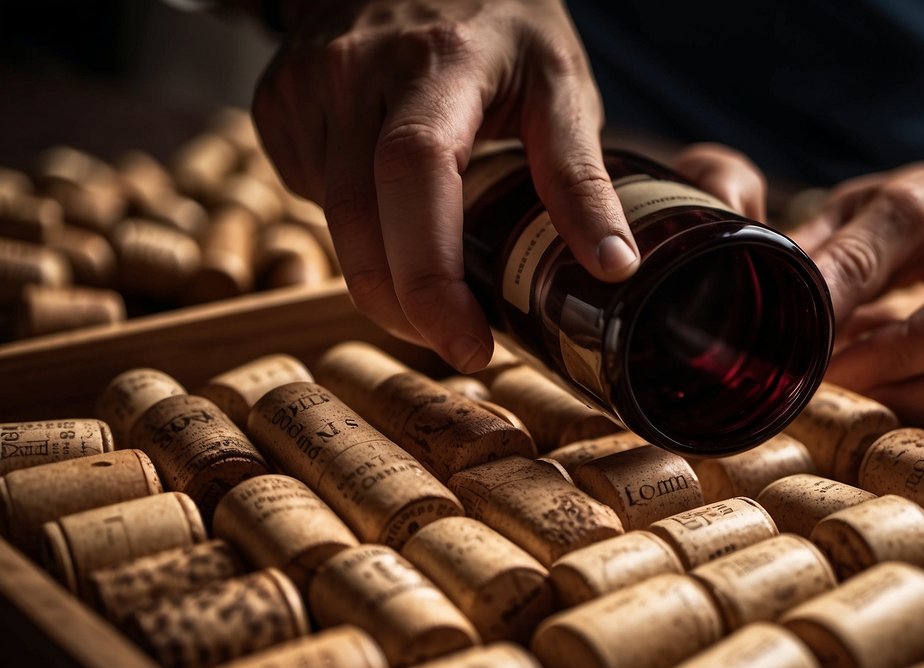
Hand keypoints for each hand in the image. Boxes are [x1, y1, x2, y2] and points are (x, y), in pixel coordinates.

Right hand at [254, 0, 640, 371]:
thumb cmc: (501, 26)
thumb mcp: (559, 84)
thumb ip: (580, 173)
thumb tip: (612, 267)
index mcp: (440, 60)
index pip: (417, 171)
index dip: (433, 274)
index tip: (471, 345)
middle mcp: (357, 67)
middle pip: (356, 217)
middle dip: (405, 305)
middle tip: (461, 346)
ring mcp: (306, 83)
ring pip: (330, 220)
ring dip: (382, 272)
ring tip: (436, 273)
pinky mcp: (276, 102)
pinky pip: (309, 196)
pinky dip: (353, 226)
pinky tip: (389, 199)